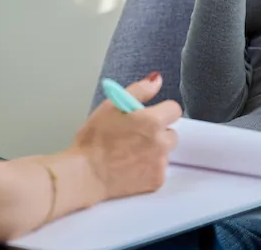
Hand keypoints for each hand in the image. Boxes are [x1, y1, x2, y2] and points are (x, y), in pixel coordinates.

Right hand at [70, 73, 181, 201]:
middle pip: (171, 133)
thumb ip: (138, 91)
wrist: (85, 174)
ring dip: (154, 151)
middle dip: (158, 133)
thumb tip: (156, 80)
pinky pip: (159, 170)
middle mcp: (161, 142)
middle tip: (136, 137)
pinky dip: (149, 169)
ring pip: (165, 152)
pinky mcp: (157, 181)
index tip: (149, 117)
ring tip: (130, 154)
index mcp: (152, 121)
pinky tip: (131, 167)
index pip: (174, 109)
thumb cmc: (94, 141)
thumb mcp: (110, 106)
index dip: (161, 112)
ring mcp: (160, 163)